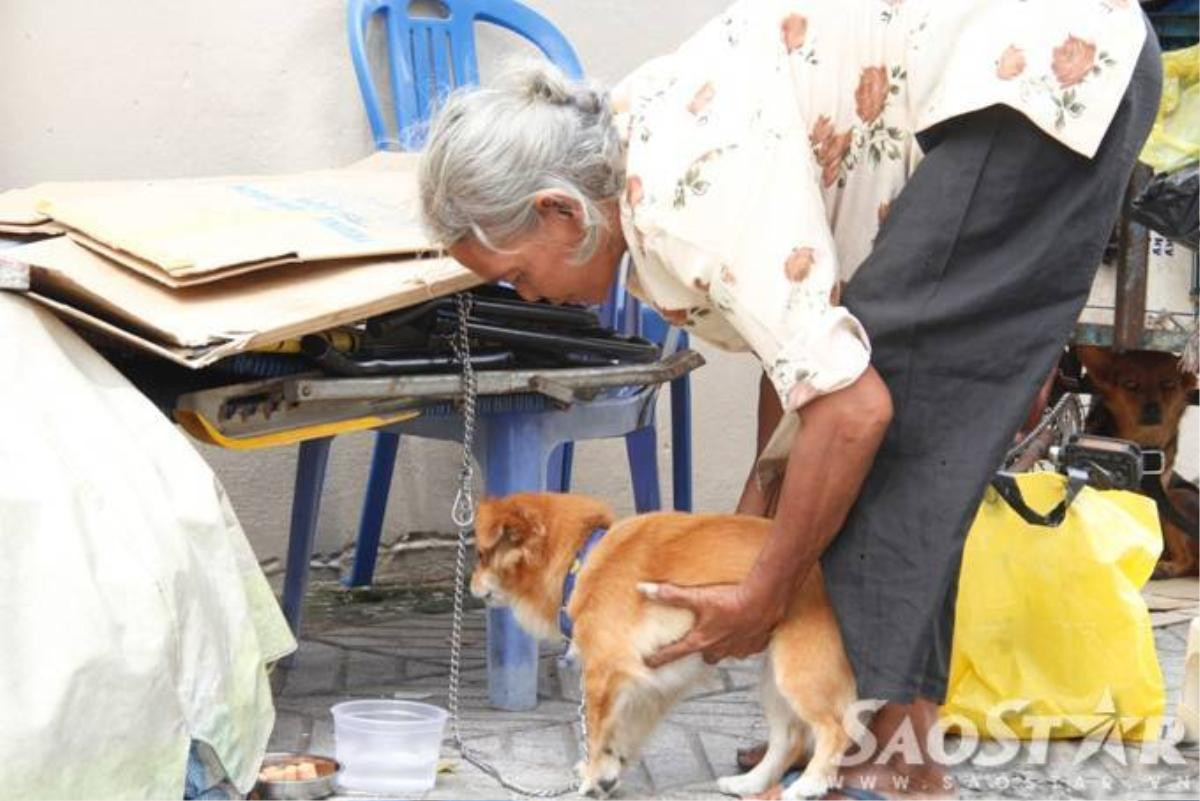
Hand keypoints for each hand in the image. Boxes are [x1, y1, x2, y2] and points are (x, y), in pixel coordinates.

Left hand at [637, 581, 783, 667]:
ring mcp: (739, 649)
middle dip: (701, 651)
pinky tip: (745, 629)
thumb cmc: (732, 600)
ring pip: (727, 653)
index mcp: (702, 640)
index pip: (674, 653)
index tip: (650, 663)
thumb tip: (644, 590)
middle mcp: (719, 649)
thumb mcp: (698, 596)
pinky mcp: (756, 645)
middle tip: (698, 641)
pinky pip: (746, 648)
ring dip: (723, 645)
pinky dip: (743, 641)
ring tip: (724, 632)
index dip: (660, 658)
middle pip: (705, 657)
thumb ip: (671, 595)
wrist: (765, 600)